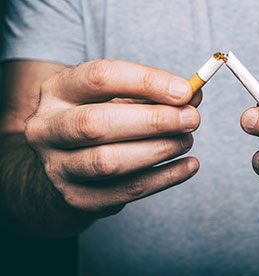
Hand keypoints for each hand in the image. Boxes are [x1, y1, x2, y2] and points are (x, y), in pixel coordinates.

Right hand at [25, 60, 200, 217]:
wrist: (67, 164)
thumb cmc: (101, 121)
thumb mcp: (120, 99)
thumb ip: (153, 94)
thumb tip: (194, 95)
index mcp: (58, 91)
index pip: (100, 78)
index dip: (147, 82)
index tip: (186, 91)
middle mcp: (47, 129)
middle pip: (97, 123)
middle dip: (154, 121)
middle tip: (192, 119)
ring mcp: (57, 167)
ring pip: (108, 162)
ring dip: (158, 150)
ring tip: (186, 141)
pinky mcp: (77, 198)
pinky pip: (126, 190)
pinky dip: (165, 178)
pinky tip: (188, 166)